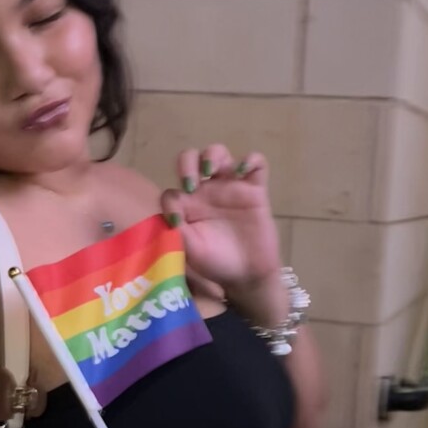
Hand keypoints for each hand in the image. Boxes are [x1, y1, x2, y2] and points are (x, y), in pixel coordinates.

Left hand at [161, 144, 282, 296]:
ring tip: (211, 169)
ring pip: (220, 153)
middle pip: (192, 159)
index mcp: (188, 205)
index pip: (172, 190)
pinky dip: (251, 159)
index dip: (171, 201)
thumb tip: (171, 214)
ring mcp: (231, 187)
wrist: (248, 275)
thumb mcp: (191, 250)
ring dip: (213, 154)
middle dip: (188, 163)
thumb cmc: (216, 262)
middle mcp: (206, 191)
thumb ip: (178, 231)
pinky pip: (257, 163)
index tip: (178, 220)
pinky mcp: (255, 190)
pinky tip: (243, 171)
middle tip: (191, 183)